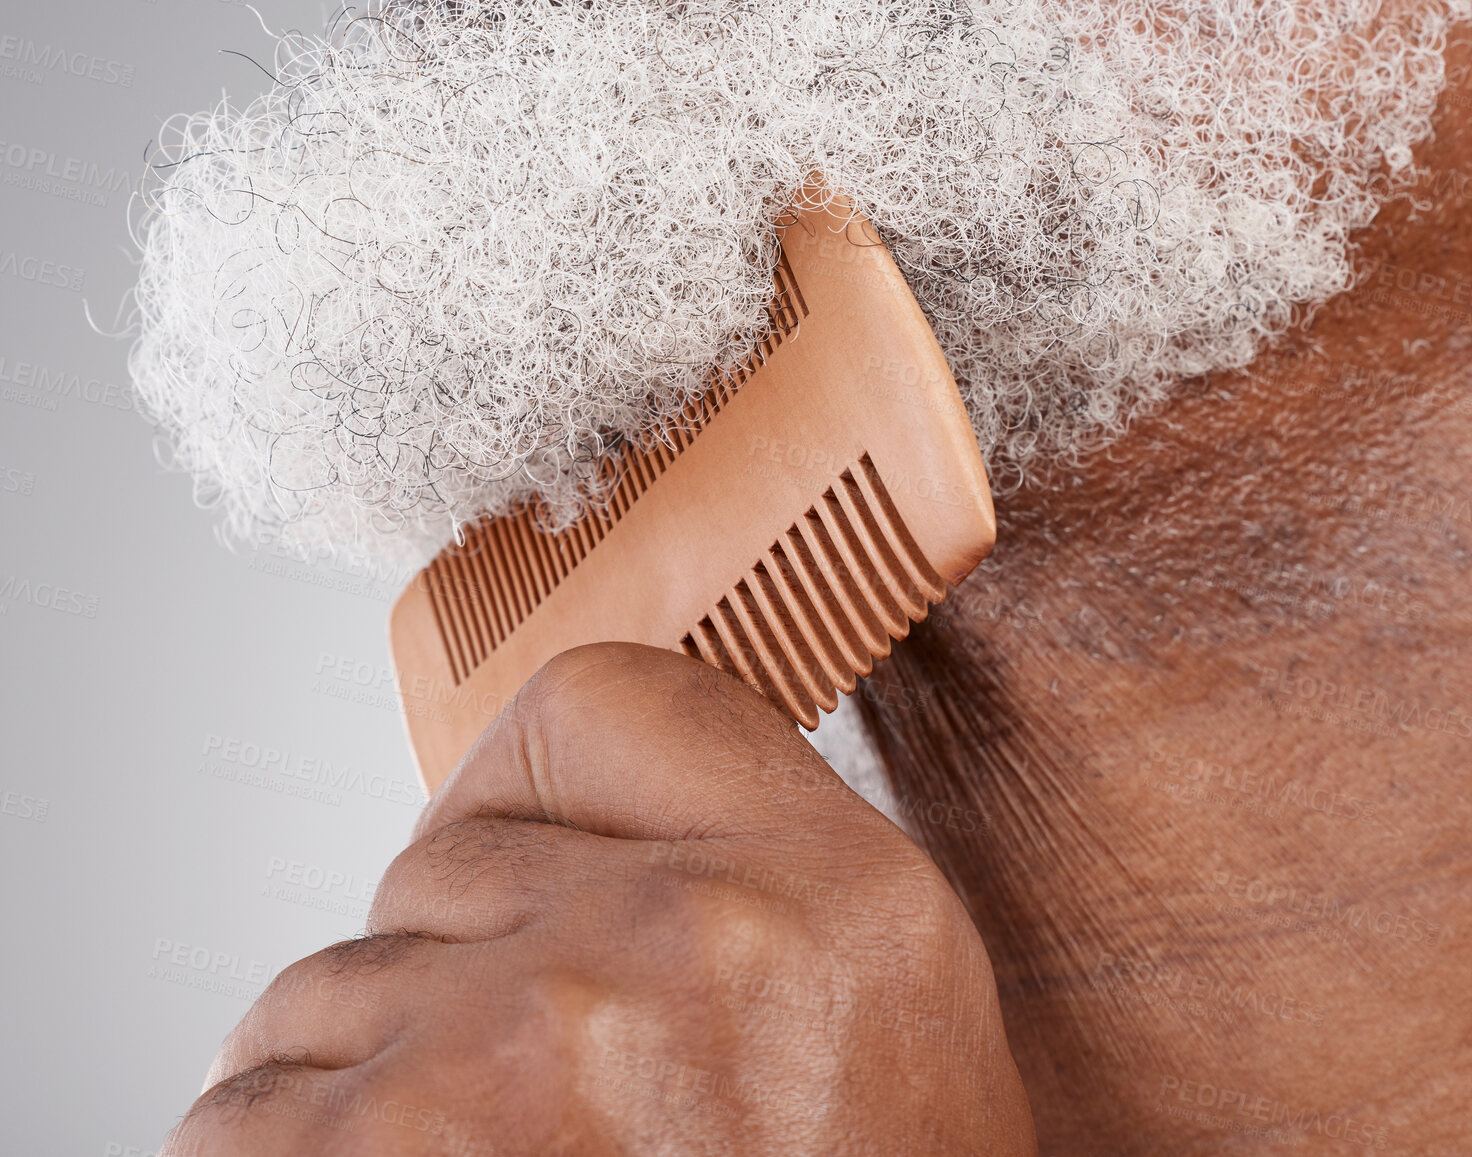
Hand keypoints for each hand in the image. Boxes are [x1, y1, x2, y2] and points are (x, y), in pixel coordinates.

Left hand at [162, 643, 1036, 1154]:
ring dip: (366, 1081)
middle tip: (543, 1106)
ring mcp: (536, 1045)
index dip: (531, 803)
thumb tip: (555, 825)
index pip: (593, 705)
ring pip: (329, 986)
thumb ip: (744, 863)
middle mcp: (694, 939)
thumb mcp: (884, 1010)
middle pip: (439, 863)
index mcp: (836, 892)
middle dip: (454, 974)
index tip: (528, 891)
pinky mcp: (390, 1155)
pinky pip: (242, 1113)